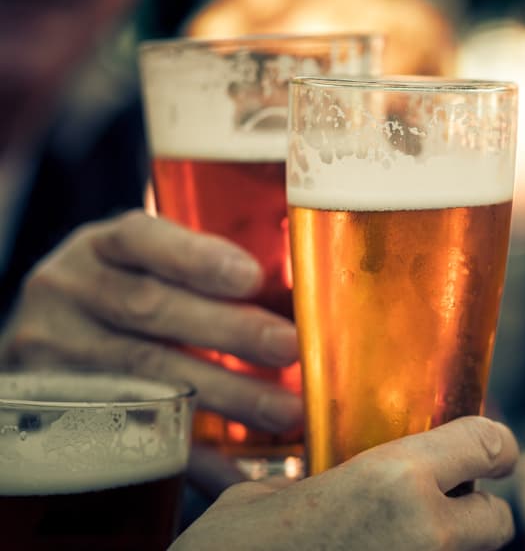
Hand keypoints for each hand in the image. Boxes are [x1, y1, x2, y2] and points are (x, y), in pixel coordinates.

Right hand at [0, 210, 302, 492]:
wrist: (44, 341)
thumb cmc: (120, 292)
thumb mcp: (142, 263)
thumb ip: (199, 271)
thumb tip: (296, 292)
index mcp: (101, 248)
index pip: (141, 239)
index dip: (196, 258)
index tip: (251, 277)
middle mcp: (70, 294)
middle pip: (151, 310)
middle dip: (228, 330)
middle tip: (289, 347)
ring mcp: (56, 357)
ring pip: (144, 376)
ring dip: (223, 394)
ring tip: (283, 410)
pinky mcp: (58, 415)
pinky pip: (128, 441)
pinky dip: (188, 456)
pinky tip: (237, 470)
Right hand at [172, 416, 517, 550]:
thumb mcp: (272, 496)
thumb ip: (326, 480)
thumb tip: (342, 481)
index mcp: (394, 478)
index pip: (488, 443)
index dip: (493, 444)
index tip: (489, 451)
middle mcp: (425, 531)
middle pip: (497, 519)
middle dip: (472, 512)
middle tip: (432, 510)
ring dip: (448, 547)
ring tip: (396, 542)